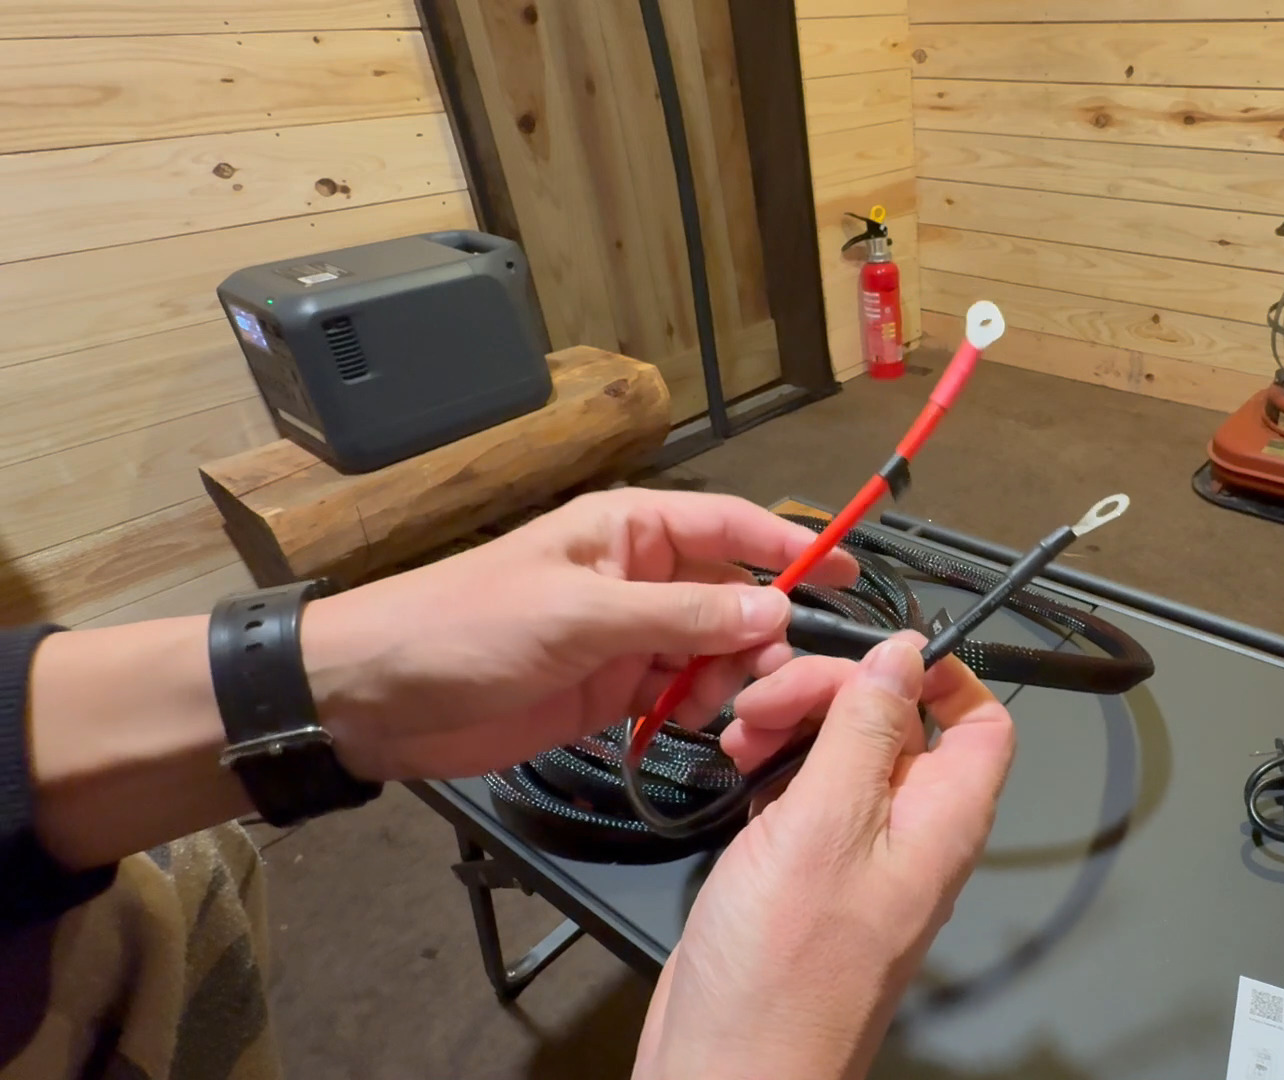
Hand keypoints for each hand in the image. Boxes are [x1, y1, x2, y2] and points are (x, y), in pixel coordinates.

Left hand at [299, 489, 856, 781]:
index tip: (850, 576)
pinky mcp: (612, 690)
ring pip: (714, 649)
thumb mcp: (580, 615)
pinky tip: (709, 730)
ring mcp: (628, 636)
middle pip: (733, 593)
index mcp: (629, 530)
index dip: (792, 546)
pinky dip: (701, 711)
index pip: (731, 524)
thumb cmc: (468, 628)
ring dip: (733, 677)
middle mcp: (639, 576)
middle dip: (763, 629)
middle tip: (784, 676)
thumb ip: (681, 614)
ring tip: (731, 710)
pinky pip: (680, 694)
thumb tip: (773, 606)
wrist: (376, 696)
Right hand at [632, 636, 1015, 1079]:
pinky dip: (771, 771)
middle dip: (832, 694)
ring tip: (741, 739)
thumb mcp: (826, 824)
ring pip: (843, 754)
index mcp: (942, 822)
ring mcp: (856, 857)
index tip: (869, 652)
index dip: (937, 675)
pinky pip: (804, 797)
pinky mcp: (805, 874)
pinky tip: (737, 773)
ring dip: (792, 727)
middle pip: (897, 725)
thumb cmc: (782, 974)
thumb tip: (906, 653)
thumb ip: (865, 730)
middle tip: (768, 703)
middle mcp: (909, 836)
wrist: (726, 1070)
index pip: (981, 722)